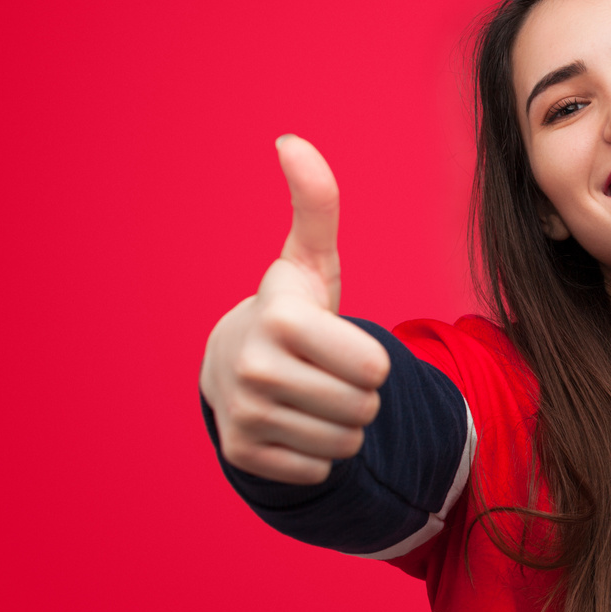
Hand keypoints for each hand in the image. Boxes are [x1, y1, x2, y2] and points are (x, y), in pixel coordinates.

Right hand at [200, 135, 390, 483]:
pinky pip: (322, 470)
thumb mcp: (310, 260)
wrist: (235, 366)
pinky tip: (294, 424)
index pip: (375, 366)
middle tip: (327, 371)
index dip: (371, 357)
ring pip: (347, 443)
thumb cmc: (292, 310)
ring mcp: (245, 415)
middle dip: (360, 393)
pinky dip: (318, 454)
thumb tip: (291, 141)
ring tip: (313, 396)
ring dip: (342, 425)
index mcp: (282, 319)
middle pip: (365, 407)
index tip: (339, 340)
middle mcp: (256, 369)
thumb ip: (317, 204)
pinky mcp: (245, 456)